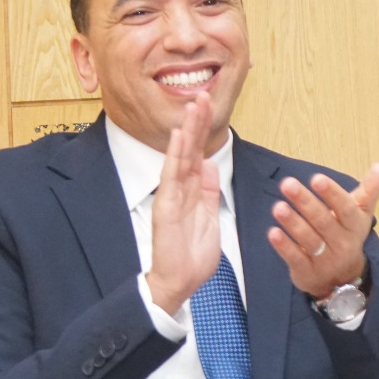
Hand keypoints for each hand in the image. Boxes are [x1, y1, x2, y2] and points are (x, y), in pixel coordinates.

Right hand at [144, 93, 222, 314]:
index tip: (211, 108)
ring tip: (194, 106)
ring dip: (188, 131)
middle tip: (204, 95)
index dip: (205, 132)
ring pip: (181, 156)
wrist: (179, 283)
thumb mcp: (211, 219)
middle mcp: (182, 189)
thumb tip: (212, 167)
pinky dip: (176, 156)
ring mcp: (173, 196)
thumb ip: (210, 193)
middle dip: (198, 122)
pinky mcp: (166, 206)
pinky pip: (172, 177)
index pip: (201, 154)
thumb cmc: (193, 256)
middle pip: (191, 149)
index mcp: (195, 192)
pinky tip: (181, 137)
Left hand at [268, 163, 378, 299]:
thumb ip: (369, 190)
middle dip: (305, 202)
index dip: (331, 194)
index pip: (345, 208)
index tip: (317, 178)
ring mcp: (325, 260)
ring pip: (309, 239)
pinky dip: (284, 246)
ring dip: (293, 223)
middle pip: (323, 221)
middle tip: (288, 183)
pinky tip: (273, 232)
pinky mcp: (307, 272)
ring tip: (278, 207)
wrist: (342, 279)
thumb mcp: (360, 214)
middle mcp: (342, 243)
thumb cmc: (347, 234)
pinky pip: (296, 258)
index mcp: (355, 225)